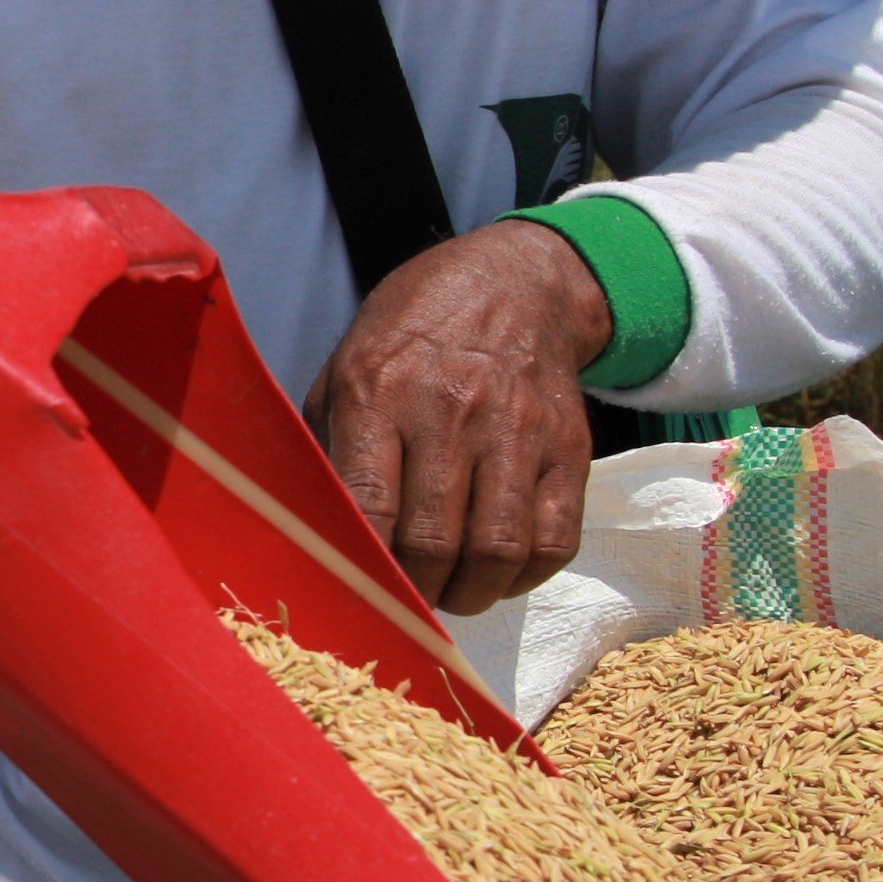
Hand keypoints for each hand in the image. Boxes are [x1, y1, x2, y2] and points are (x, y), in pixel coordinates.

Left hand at [308, 220, 613, 614]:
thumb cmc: (410, 336)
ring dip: (469, 594)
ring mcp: (518, 429)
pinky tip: (499, 572)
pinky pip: (556, 539)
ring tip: (451, 593)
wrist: (514, 283)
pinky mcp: (570, 447)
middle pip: (434, 541)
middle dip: (415, 592)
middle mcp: (452, 410)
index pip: (370, 505)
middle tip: (406, 598)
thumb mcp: (345, 369)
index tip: (358, 587)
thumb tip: (313, 533)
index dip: (363, 565)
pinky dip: (525, 576)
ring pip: (497, 550)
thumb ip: (326, 447)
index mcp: (380, 392)